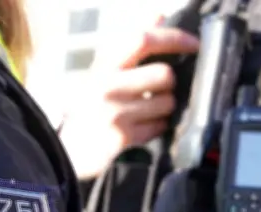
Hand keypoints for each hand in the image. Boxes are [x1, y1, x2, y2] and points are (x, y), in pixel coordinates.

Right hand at [58, 26, 199, 178]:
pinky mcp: (122, 137)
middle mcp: (107, 85)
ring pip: (167, 102)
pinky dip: (157, 127)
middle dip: (170, 84)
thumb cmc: (91, 105)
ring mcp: (115, 112)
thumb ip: (132, 45)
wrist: (66, 148)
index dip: (174, 38)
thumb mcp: (104, 71)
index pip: (143, 39)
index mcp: (104, 65)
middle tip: (159, 90)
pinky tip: (143, 126)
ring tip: (149, 110)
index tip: (193, 44)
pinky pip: (159, 127)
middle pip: (164, 74)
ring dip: (165, 107)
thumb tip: (159, 15)